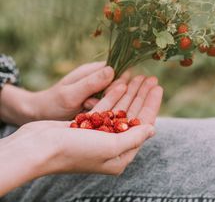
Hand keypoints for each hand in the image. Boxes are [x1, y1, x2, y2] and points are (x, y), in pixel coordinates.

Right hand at [0, 75, 162, 194]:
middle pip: (132, 116)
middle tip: (151, 78)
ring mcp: (98, 135)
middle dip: (142, 96)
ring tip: (139, 77)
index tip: (157, 88)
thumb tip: (152, 129)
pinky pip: (105, 108)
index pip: (142, 126)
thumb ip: (134, 138)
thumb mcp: (110, 146)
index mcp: (120, 156)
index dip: (151, 105)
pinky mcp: (86, 125)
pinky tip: (121, 83)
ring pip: (119, 110)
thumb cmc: (74, 150)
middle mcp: (111, 146)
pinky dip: (113, 96)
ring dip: (129, 93)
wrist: (37, 147)